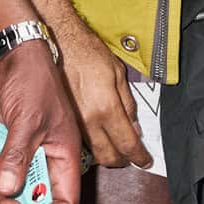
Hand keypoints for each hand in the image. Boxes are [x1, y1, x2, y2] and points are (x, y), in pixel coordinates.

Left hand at [0, 36, 83, 203]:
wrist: (13, 59)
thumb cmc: (33, 82)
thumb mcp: (27, 120)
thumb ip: (16, 156)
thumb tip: (5, 189)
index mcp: (66, 157)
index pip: (65, 201)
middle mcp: (50, 161)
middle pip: (40, 203)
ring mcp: (30, 157)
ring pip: (20, 193)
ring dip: (4, 200)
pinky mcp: (11, 151)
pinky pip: (3, 177)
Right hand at [54, 12, 149, 170]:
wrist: (58, 42)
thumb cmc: (87, 52)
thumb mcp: (118, 73)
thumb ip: (128, 103)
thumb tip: (134, 126)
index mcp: (106, 107)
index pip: (127, 144)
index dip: (139, 157)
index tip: (145, 161)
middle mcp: (88, 120)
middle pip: (108, 156)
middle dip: (122, 161)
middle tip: (131, 157)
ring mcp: (73, 122)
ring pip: (92, 153)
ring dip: (106, 154)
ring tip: (116, 147)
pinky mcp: (63, 120)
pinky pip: (80, 141)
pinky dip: (92, 145)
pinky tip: (99, 137)